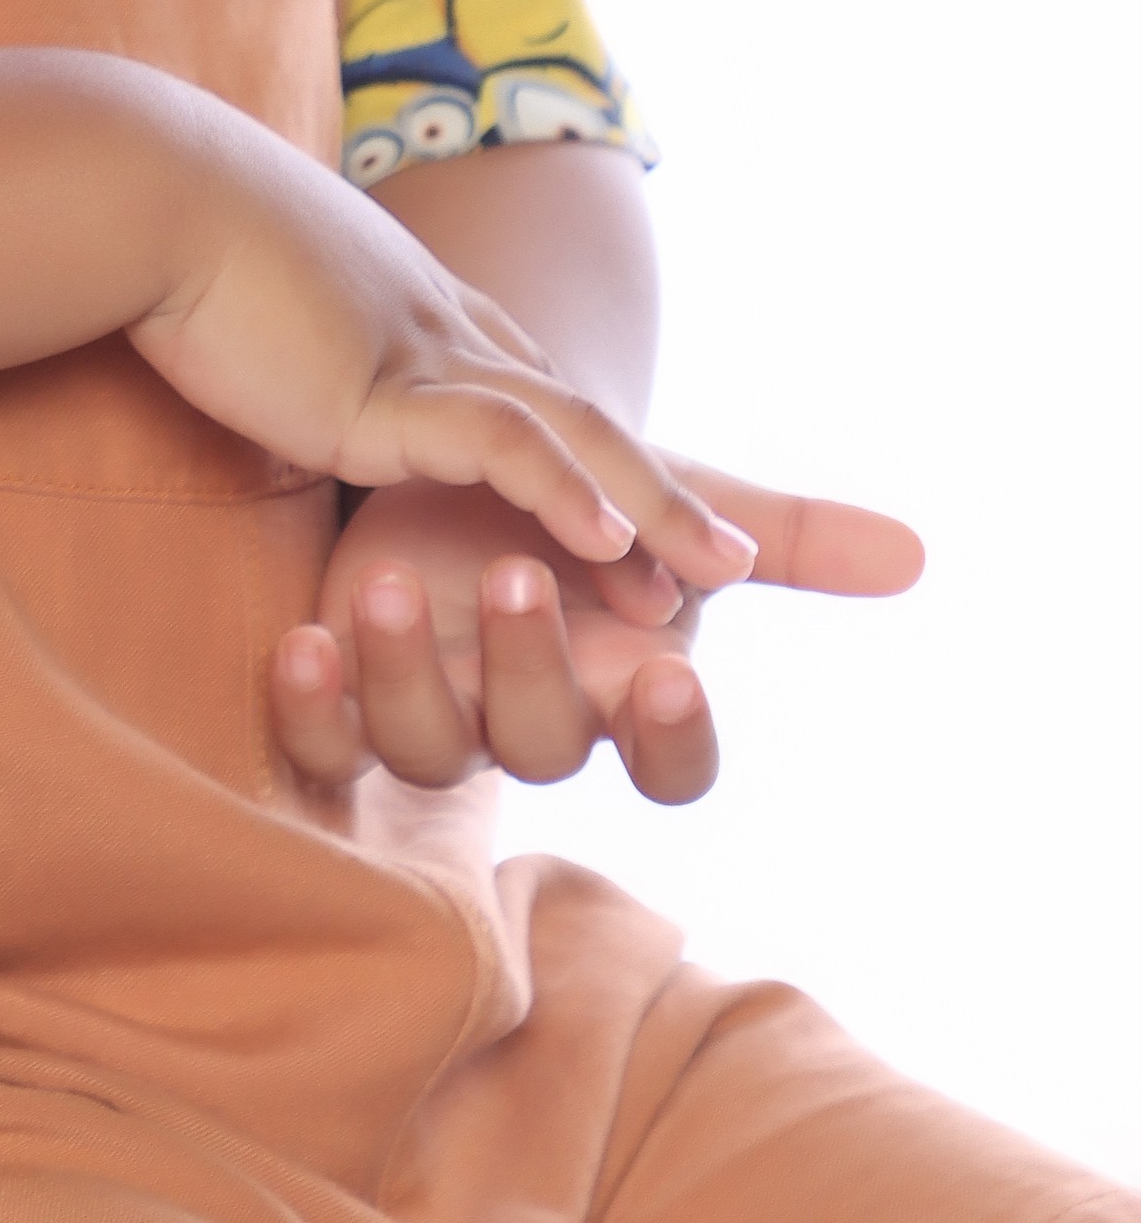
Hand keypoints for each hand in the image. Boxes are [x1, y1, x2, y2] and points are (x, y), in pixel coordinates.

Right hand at [132, 121, 761, 598]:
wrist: (140, 193)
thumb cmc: (177, 251)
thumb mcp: (265, 304)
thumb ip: (301, 350)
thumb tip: (283, 381)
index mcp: (414, 317)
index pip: (533, 393)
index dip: (600, 461)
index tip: (651, 526)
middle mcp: (439, 329)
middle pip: (580, 412)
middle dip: (667, 490)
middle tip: (744, 562)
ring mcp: (418, 354)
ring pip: (570, 431)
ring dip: (652, 504)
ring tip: (720, 572)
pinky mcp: (381, 388)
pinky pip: (497, 442)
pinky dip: (562, 490)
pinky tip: (610, 541)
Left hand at [269, 467, 924, 803]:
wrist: (449, 461)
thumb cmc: (579, 504)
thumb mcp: (676, 503)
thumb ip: (789, 534)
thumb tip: (918, 550)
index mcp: (620, 690)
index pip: (670, 762)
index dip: (671, 736)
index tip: (668, 670)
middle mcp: (526, 720)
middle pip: (540, 747)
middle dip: (532, 667)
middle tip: (517, 575)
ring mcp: (433, 717)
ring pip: (425, 746)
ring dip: (412, 669)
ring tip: (389, 578)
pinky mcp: (343, 699)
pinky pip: (324, 744)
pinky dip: (312, 701)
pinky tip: (304, 637)